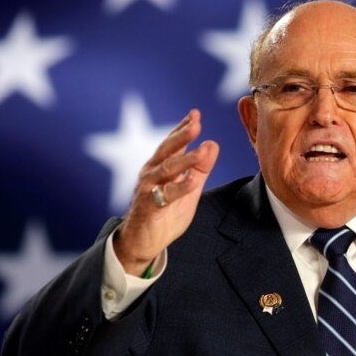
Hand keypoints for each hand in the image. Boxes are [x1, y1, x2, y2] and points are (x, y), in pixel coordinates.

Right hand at [114, 109, 219, 275]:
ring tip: (201, 150)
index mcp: (160, 166)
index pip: (172, 143)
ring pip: (167, 169)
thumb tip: (213, 143)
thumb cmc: (164, 213)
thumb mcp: (188, 190)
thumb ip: (200, 169)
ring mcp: (149, 188)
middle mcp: (151, 173)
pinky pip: (166, 194)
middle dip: (181, 135)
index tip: (195, 114)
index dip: (183, 128)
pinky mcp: (150, 206)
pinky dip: (180, 186)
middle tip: (196, 122)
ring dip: (185, 159)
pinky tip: (193, 180)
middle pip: (167, 150)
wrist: (142, 242)